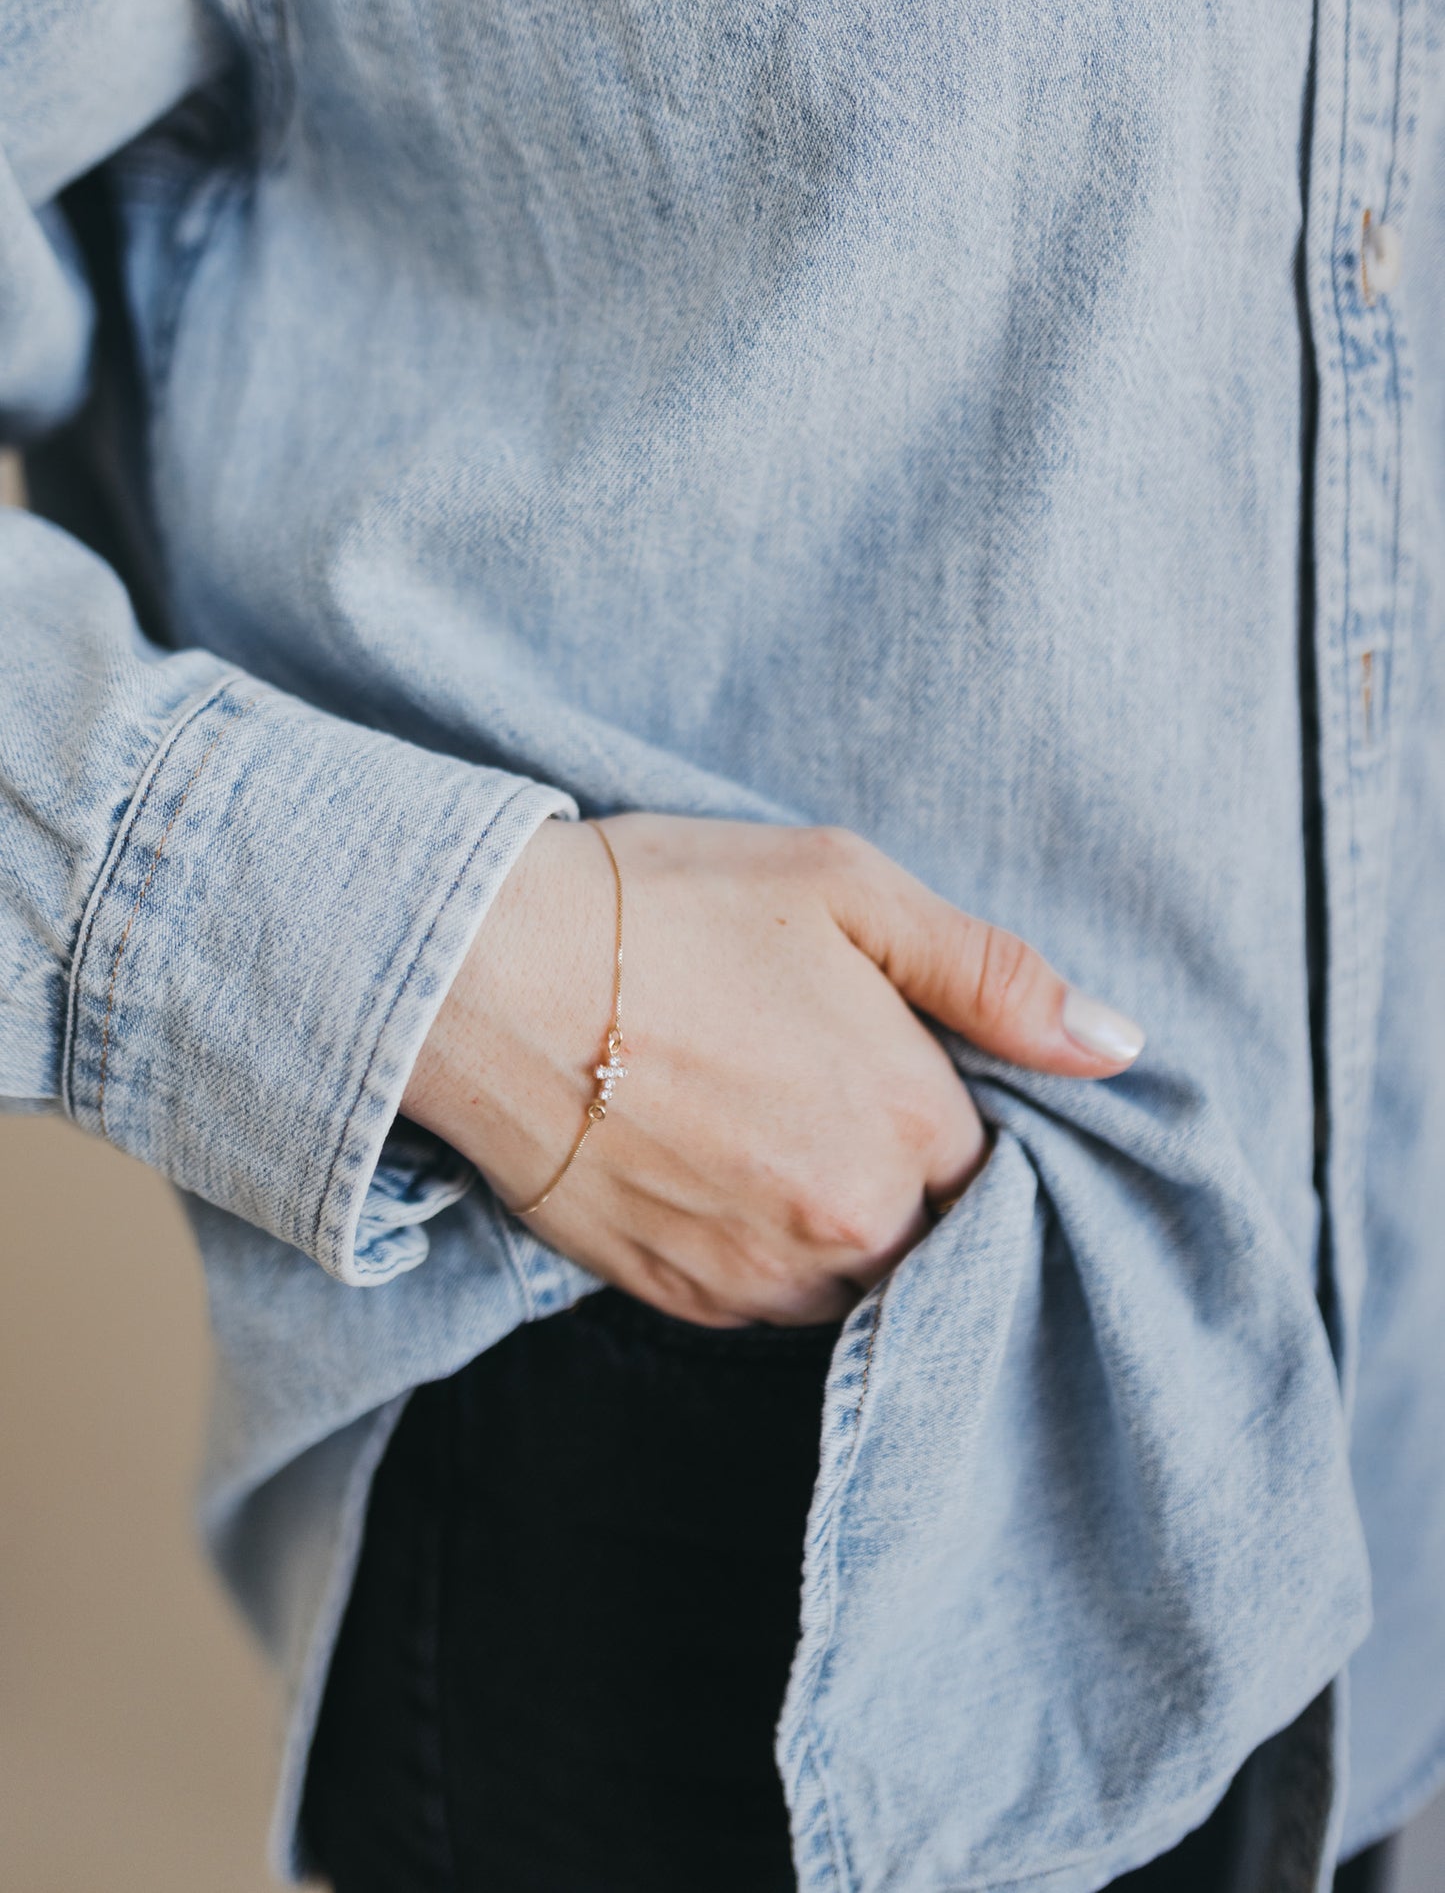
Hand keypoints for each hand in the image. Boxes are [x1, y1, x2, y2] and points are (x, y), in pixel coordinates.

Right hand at [402, 814, 1142, 1325]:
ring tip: (768, 1127)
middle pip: (933, 1232)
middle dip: (903, 1173)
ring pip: (855, 1278)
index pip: (997, 1161)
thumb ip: (993, 973)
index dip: (949, 1107)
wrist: (481, 970)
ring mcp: (759, 1273)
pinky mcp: (676, 1299)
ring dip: (839, 1222)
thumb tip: (1117, 1046)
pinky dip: (765, 1252)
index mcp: (911, 1121)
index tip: (895, 1060)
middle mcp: (850, 1221)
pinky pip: (767, 1306)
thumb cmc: (666, 906)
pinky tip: (718, 1167)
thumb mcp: (846, 886)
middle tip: (822, 1086)